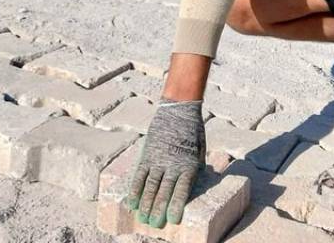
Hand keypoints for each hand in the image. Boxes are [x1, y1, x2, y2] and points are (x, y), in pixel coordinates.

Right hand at [127, 99, 204, 227]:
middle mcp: (173, 164)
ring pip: (150, 186)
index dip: (176, 205)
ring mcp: (158, 160)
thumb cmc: (193, 129)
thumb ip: (197, 166)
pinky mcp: (147, 154)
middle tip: (155, 225)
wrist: (178, 108)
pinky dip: (135, 189)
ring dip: (146, 204)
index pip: (182, 190)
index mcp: (189, 164)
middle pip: (164, 192)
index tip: (173, 220)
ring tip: (143, 218)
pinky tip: (132, 202)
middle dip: (159, 210)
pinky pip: (139, 175)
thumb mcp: (200, 149)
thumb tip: (194, 181)